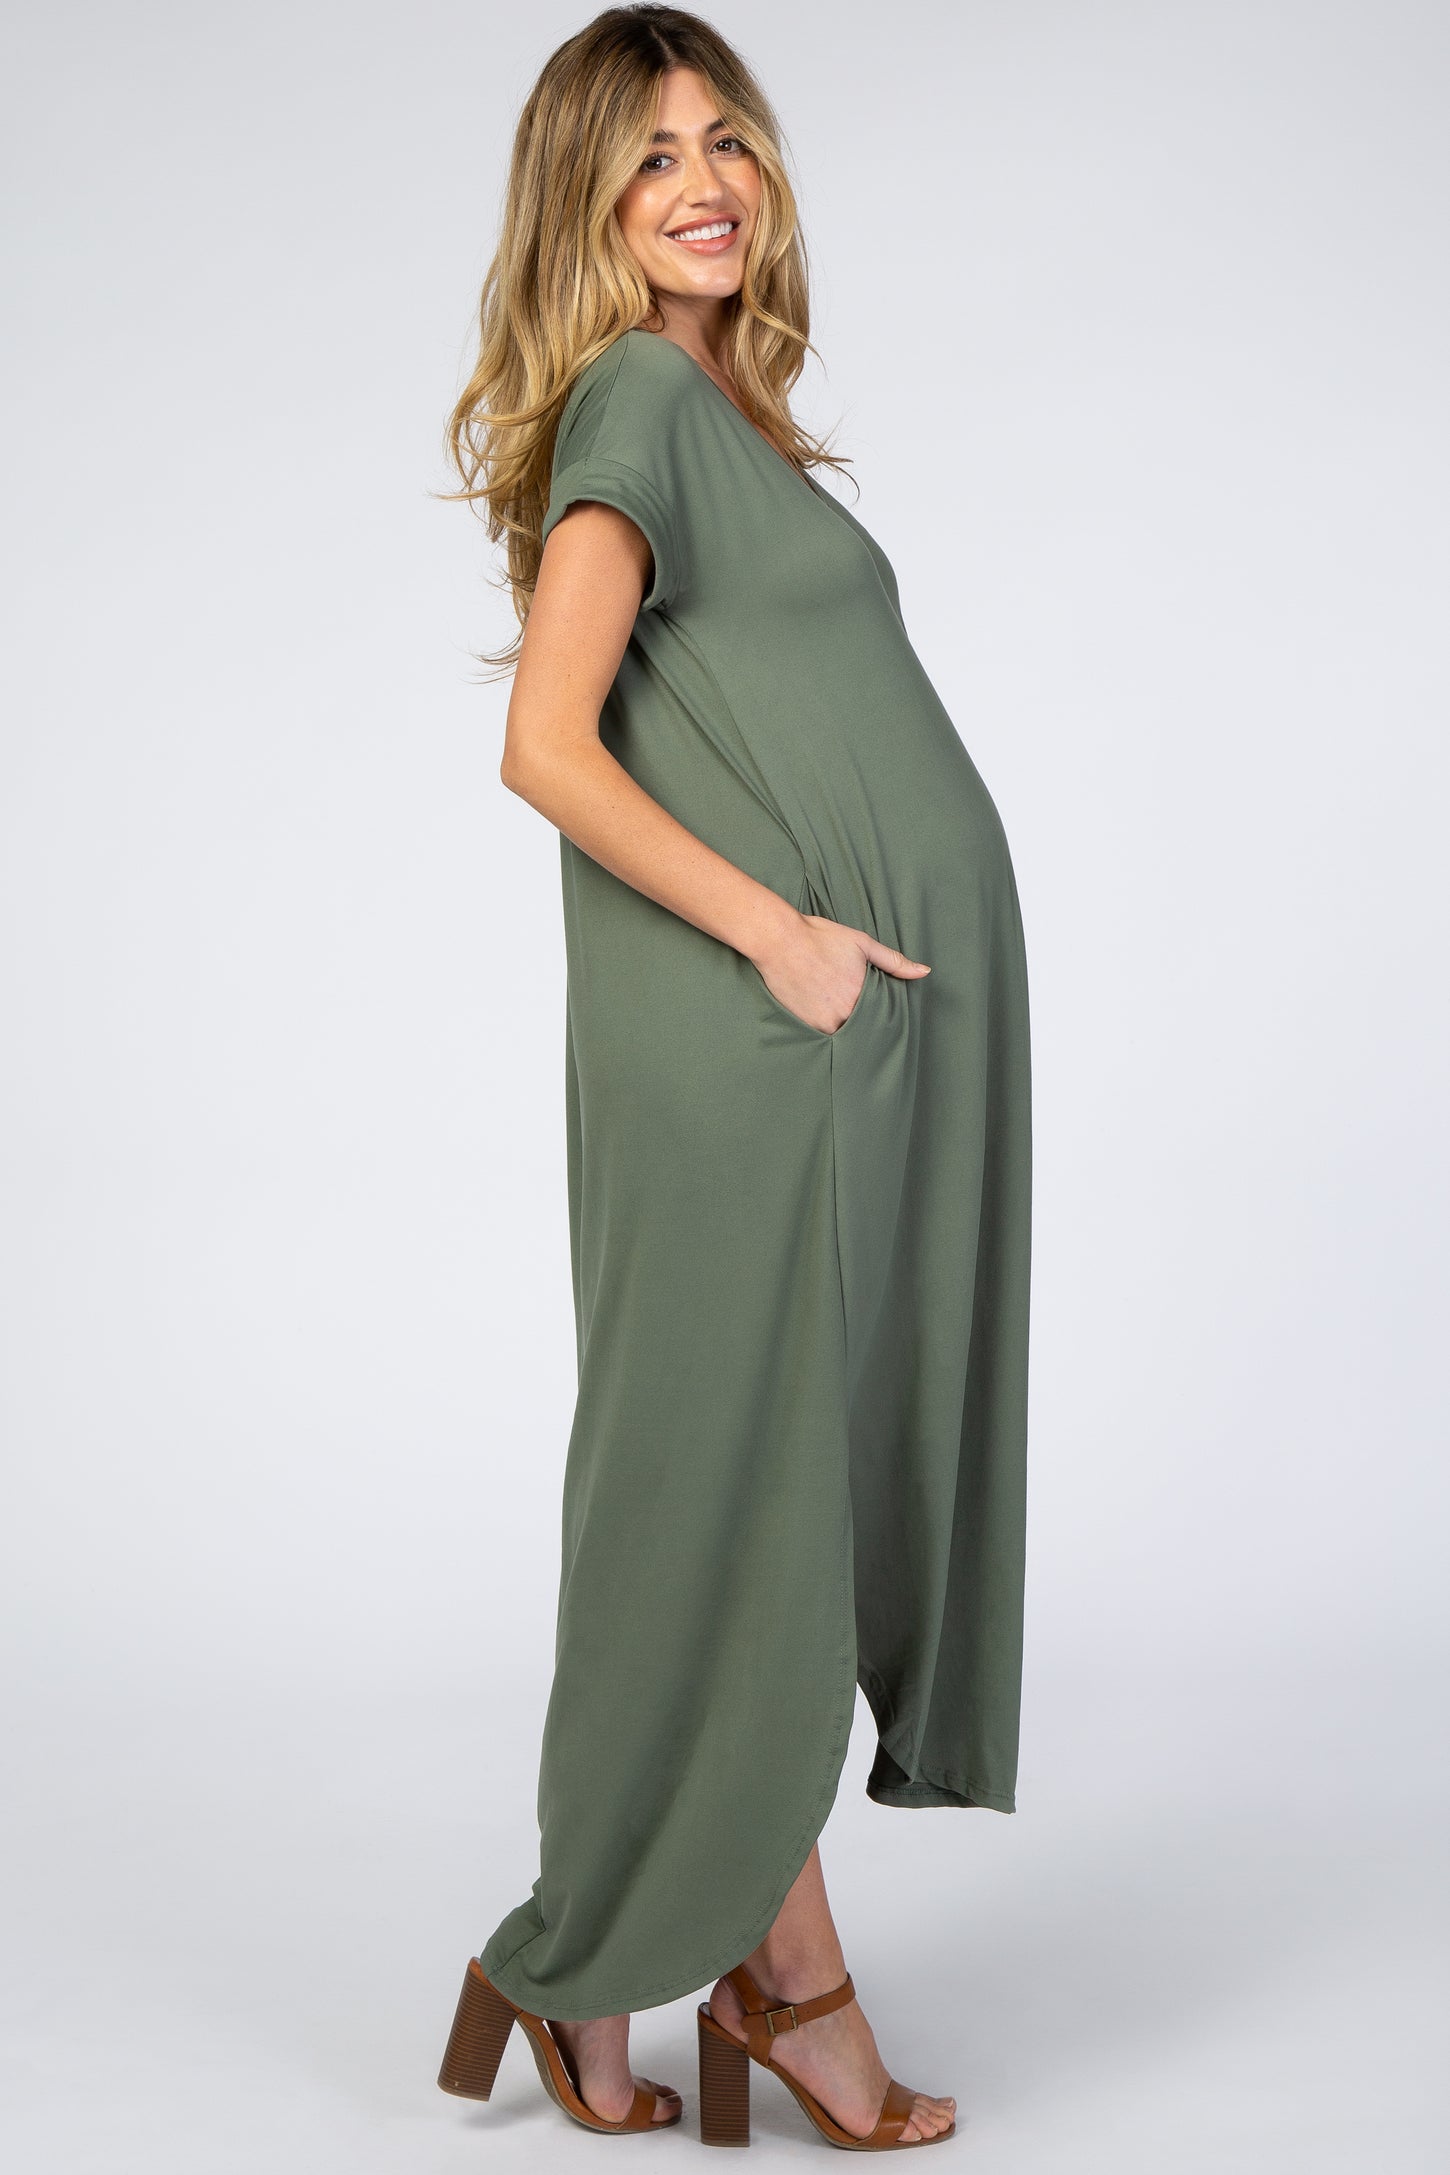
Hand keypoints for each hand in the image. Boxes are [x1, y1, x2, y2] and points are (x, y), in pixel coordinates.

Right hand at [753, 913, 929, 1034]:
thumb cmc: (820, 937)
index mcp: (863, 995)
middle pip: (866, 1028)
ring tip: (845, 1013)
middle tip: (866, 1016)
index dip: (885, 1016)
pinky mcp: (807, 1025)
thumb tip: (925, 972)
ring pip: (846, 1034)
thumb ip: (894, 961)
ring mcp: (825, 1022)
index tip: (886, 1016)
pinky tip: (828, 1013)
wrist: (779, 940)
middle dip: (869, 1024)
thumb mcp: (862, 944)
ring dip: (850, 1028)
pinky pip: (826, 1034)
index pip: (884, 1016)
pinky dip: (831, 1027)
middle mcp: (846, 1014)